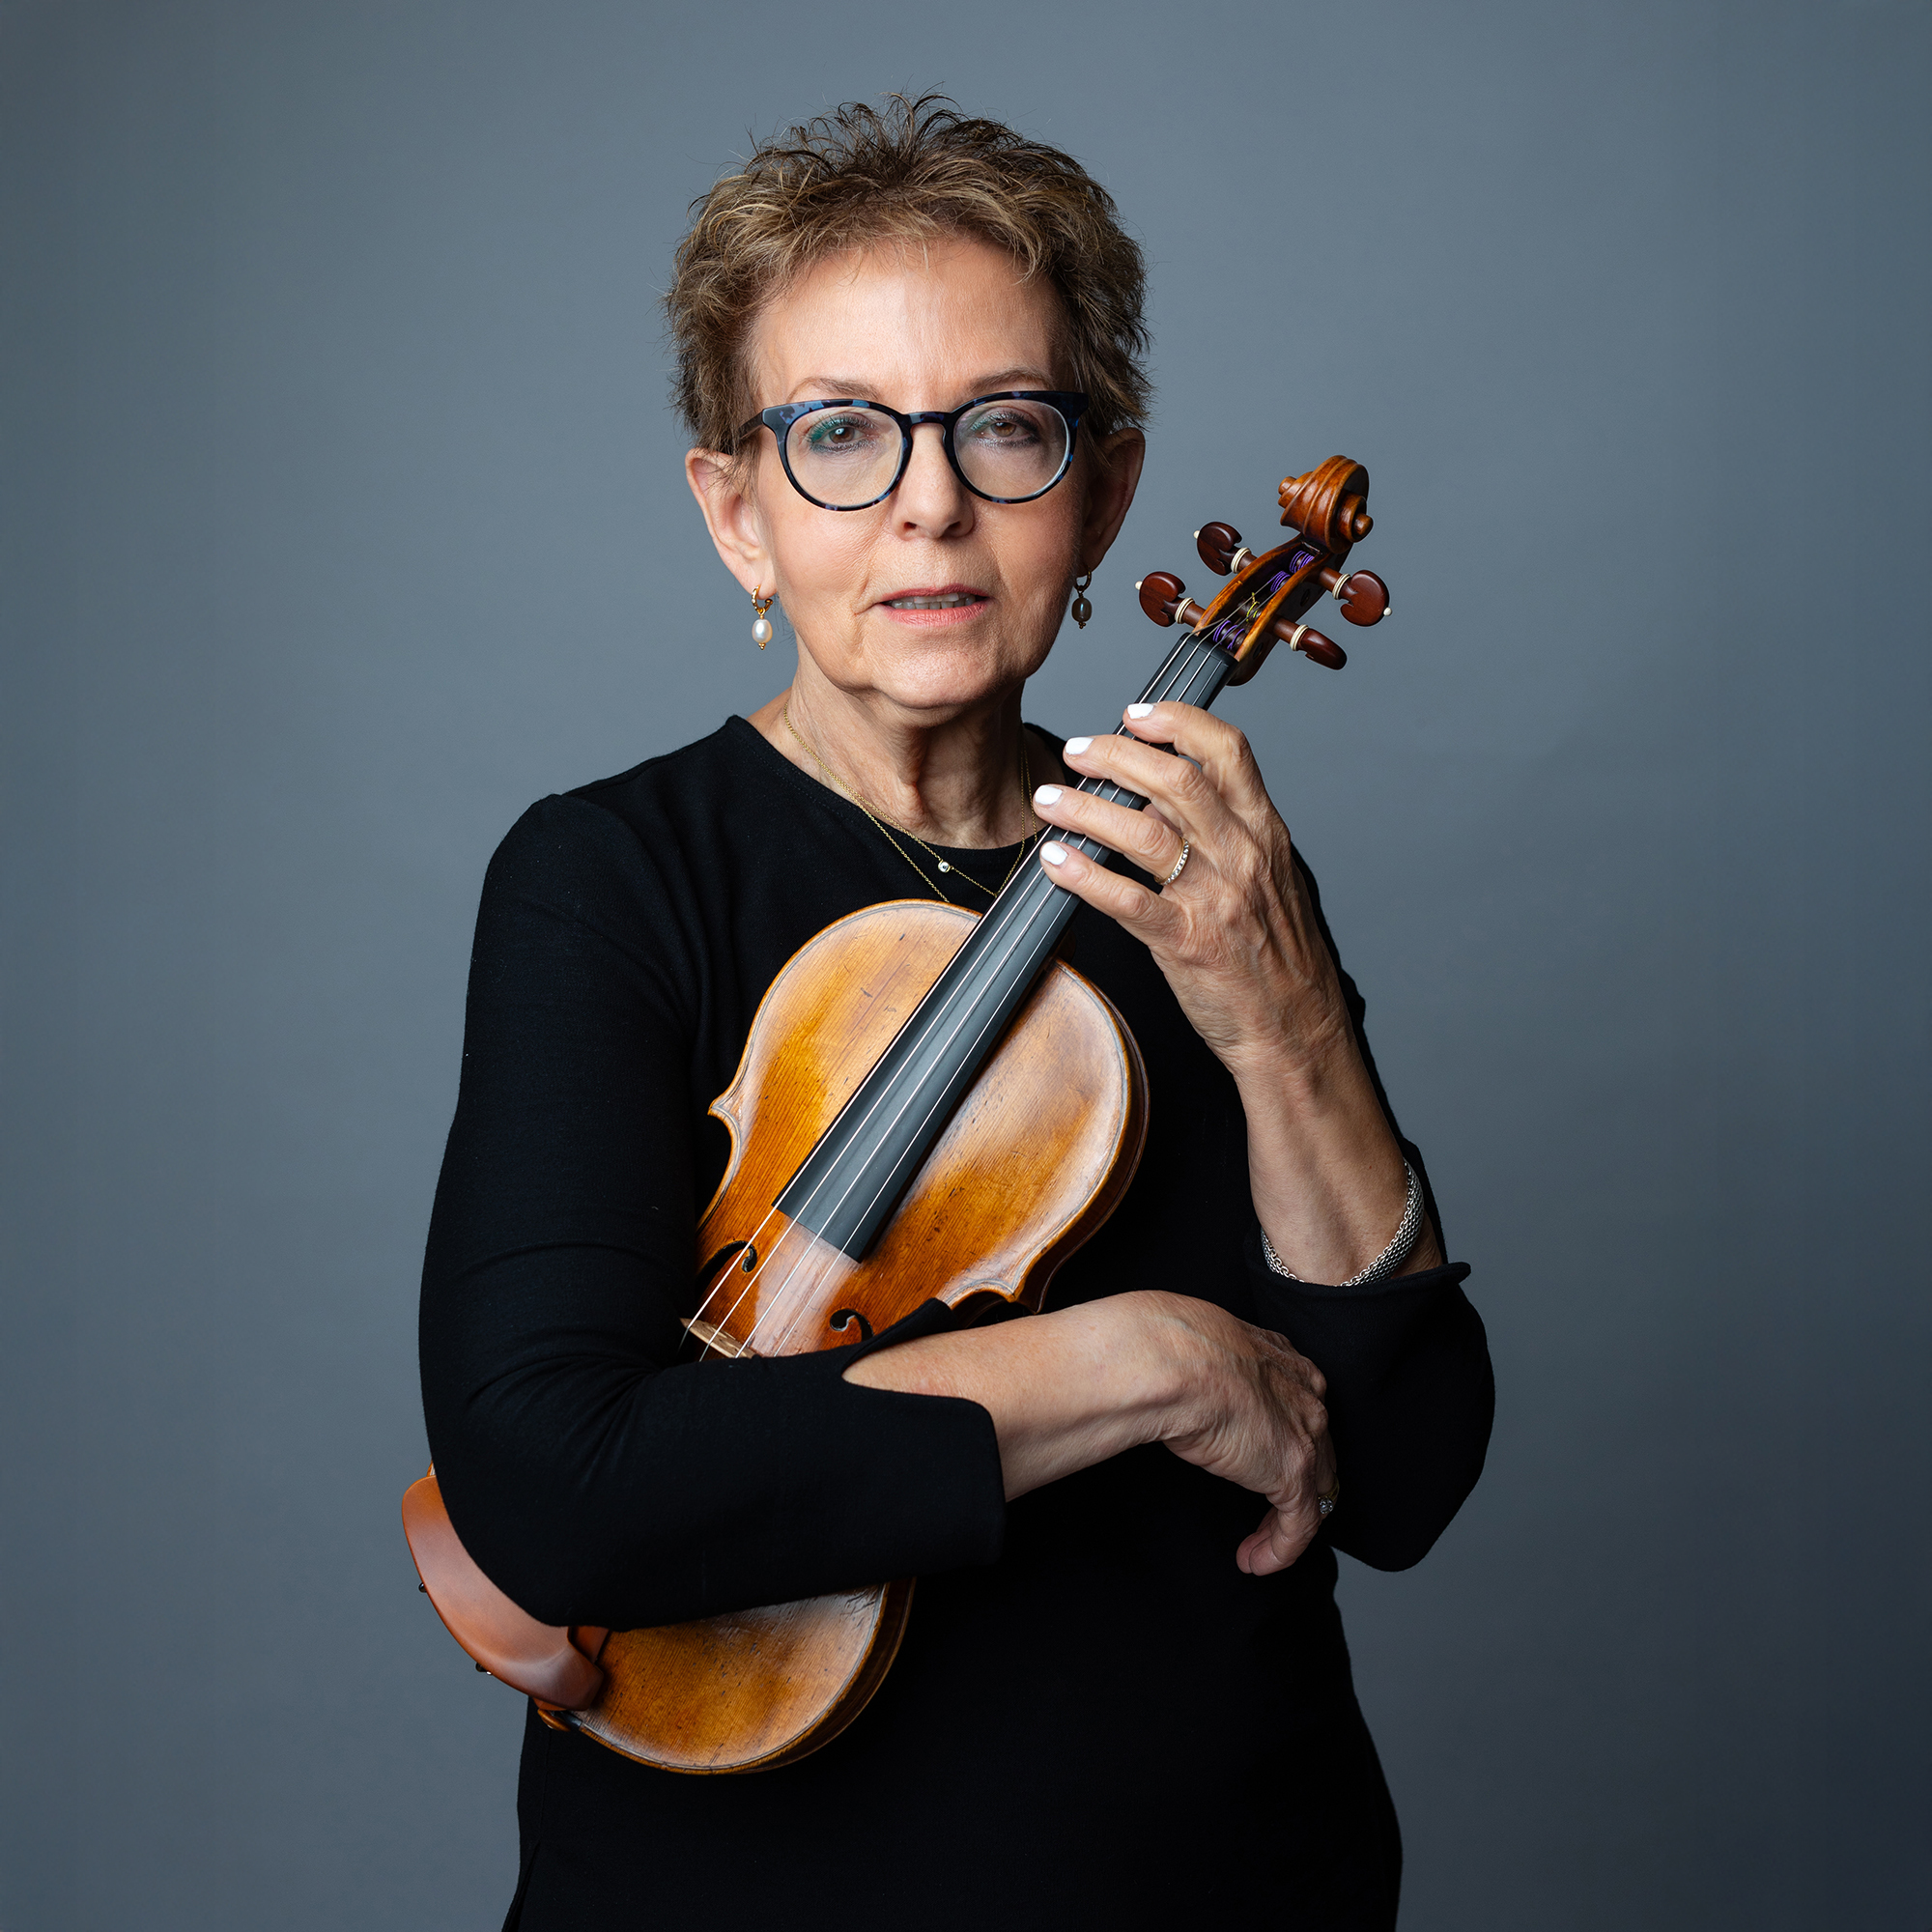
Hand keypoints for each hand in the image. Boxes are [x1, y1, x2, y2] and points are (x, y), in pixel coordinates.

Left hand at [1034, 701, 1436, 1284]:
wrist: (1298, 1033)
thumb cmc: (1280, 960)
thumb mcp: (1275, 880)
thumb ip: (1236, 835)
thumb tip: (1182, 797)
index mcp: (1266, 833)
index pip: (1227, 751)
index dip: (1177, 721)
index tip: (1135, 712)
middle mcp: (1242, 856)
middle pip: (1174, 778)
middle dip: (1115, 755)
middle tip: (1076, 750)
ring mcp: (1215, 899)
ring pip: (1143, 831)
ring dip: (1086, 808)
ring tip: (1050, 800)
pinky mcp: (1188, 944)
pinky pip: (1126, 899)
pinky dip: (1085, 875)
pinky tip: (1055, 862)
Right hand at [1135, 1292, 1337, 1575]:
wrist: (1174, 1361)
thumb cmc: (1171, 1348)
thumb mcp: (1200, 1351)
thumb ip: (1208, 1371)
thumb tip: (1180, 1385)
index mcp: (1284, 1363)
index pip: (1301, 1411)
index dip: (1285, 1442)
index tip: (1259, 1465)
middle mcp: (1306, 1396)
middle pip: (1318, 1453)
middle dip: (1296, 1487)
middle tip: (1266, 1514)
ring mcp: (1305, 1435)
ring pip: (1314, 1492)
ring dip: (1285, 1526)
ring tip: (1256, 1549)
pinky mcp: (1293, 1473)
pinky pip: (1299, 1526)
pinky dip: (1279, 1551)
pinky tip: (1255, 1562)